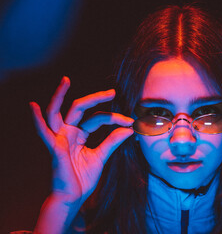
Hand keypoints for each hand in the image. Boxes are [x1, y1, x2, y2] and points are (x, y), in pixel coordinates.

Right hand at [30, 76, 133, 206]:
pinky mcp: (54, 149)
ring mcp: (59, 139)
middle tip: (112, 92)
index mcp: (79, 135)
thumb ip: (112, 141)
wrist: (73, 198)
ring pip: (57, 112)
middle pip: (79, 108)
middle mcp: (67, 133)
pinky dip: (37, 119)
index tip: (131, 122)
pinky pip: (43, 132)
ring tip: (66, 80)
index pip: (97, 118)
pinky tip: (33, 106)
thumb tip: (128, 129)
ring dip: (60, 95)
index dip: (115, 118)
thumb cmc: (83, 178)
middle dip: (95, 98)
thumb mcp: (101, 156)